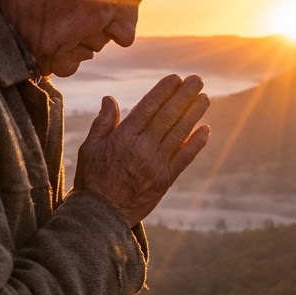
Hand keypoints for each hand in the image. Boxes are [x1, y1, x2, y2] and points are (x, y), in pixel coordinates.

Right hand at [74, 74, 210, 227]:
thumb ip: (102, 123)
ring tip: (205, 98)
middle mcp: (142, 148)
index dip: (163, 91)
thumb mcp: (89, 148)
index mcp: (123, 138)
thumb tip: (109, 99)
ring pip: (179, 133)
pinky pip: (184, 158)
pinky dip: (196, 143)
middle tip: (197, 80)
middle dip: (184, 96)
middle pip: (168, 116)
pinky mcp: (165, 180)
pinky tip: (205, 130)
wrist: (101, 216)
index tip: (176, 78)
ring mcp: (156, 164)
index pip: (148, 108)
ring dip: (194, 114)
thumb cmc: (92, 180)